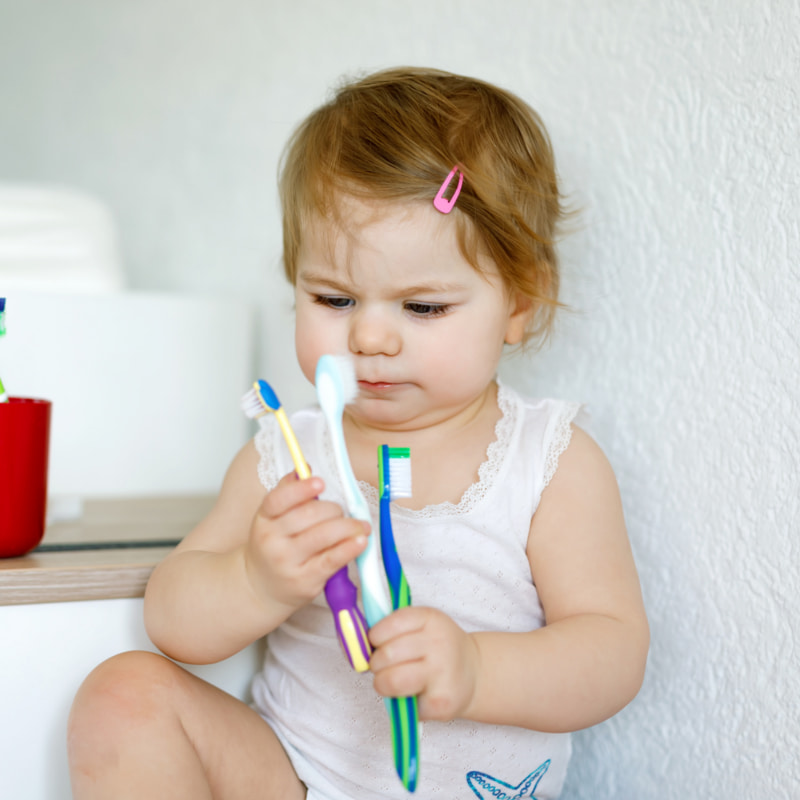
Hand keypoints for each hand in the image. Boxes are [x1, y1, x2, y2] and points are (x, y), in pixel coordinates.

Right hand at [243, 472, 368, 612]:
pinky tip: (361, 541)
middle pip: (308, 515)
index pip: (278, 500)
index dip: (300, 489)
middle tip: (343, 512)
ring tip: (361, 525)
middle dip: (334, 509)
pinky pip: (332, 559)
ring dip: (348, 526)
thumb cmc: (274, 546)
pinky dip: (349, 548)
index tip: (320, 483)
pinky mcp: (304, 580)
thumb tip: (305, 467)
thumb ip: (288, 492)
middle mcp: (271, 540)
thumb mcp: (272, 519)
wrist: (260, 588)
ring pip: (324, 535)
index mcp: (264, 519)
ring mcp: (287, 562)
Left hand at [368, 607, 480, 721]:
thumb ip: (392, 628)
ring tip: (393, 681)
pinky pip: (402, 706)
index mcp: (429, 618)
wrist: (474, 672)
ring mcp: (442, 672)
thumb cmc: (436, 648)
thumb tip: (355, 641)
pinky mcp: (441, 703)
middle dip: (376, 664)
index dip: (375, 638)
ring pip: (390, 681)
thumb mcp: (421, 625)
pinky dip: (403, 704)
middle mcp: (439, 642)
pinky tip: (416, 695)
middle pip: (385, 655)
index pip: (387, 626)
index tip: (378, 643)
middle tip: (384, 666)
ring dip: (383, 684)